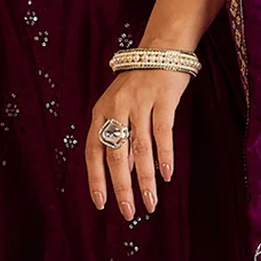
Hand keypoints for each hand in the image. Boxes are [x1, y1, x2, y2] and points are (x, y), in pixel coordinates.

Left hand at [86, 68, 191, 219]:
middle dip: (121, 187)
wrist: (161, 48)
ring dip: (145, 179)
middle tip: (127, 212)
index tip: (101, 204)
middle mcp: (116, 108)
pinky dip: (164, 155)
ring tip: (150, 202)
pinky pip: (162, 132)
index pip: (93, 151)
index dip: (96, 179)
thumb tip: (124, 176)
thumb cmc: (140, 84)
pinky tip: (166, 175)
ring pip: (140, 148)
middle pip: (116, 155)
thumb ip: (121, 139)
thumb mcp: (121, 108)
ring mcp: (139, 102)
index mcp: (101, 112)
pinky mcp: (163, 97)